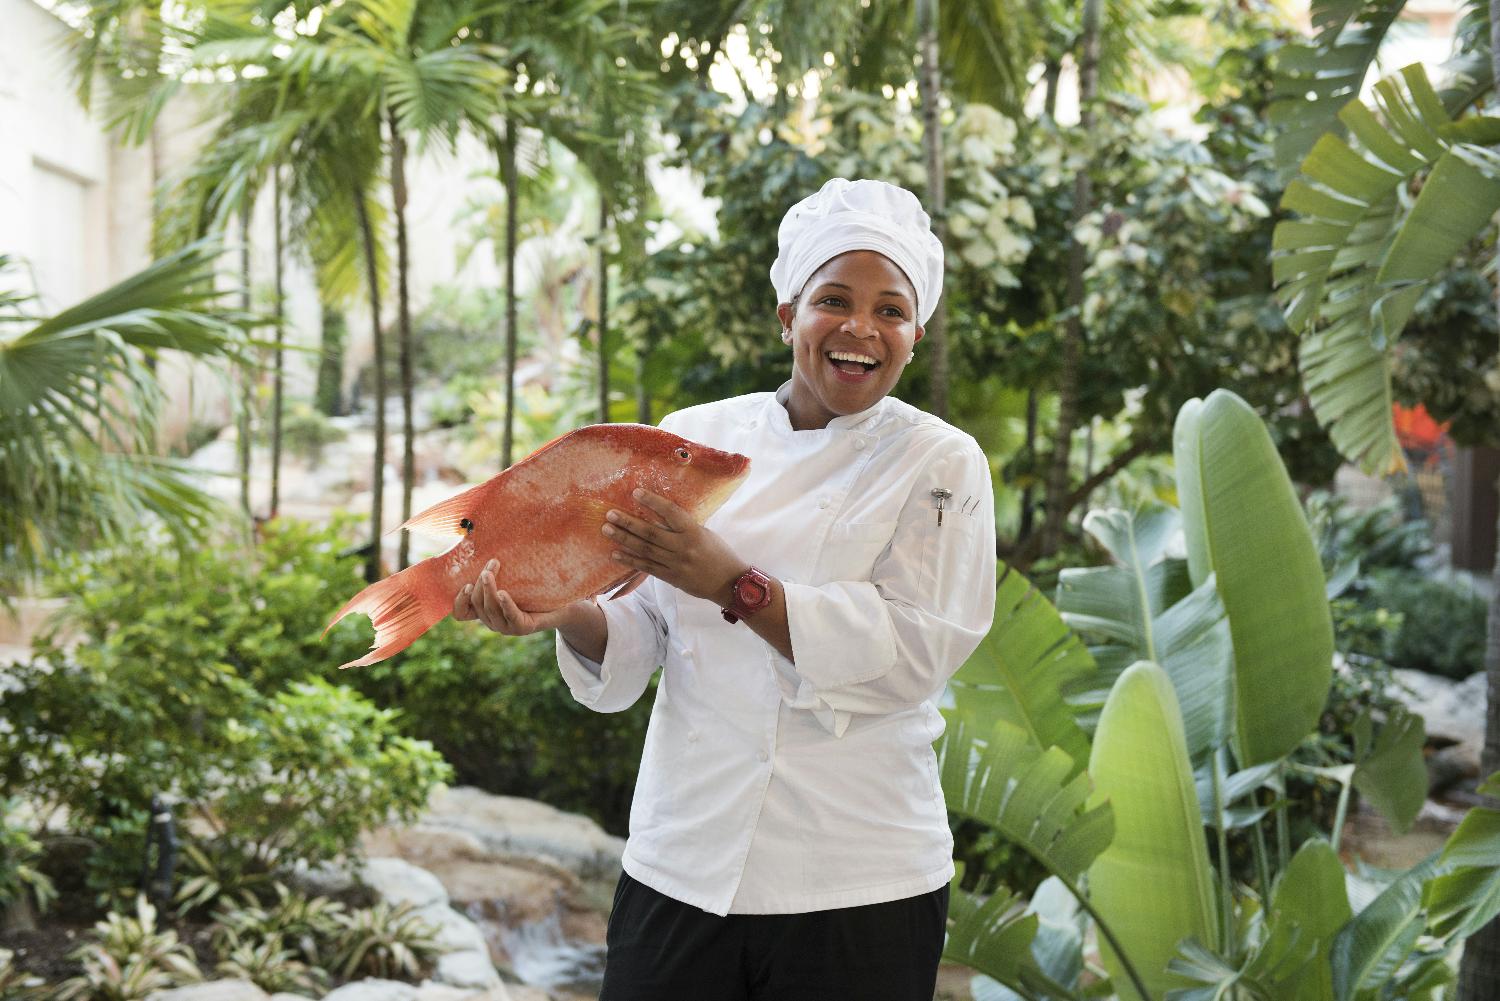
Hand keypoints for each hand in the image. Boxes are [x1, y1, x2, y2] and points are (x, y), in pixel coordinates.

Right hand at [454, 559, 580, 635]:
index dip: (459, 601)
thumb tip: (481, 545)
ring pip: (490, 609)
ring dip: (489, 588)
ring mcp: (507, 627)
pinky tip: (503, 592)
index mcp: (485, 612)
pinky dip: (505, 603)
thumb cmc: (531, 590)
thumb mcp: (509, 580)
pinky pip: (510, 616)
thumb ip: (494, 572)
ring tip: (490, 571)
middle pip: (477, 604)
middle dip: (480, 583)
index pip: (461, 614)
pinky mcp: (522, 628)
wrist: (560, 604)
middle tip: (490, 564)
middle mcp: (493, 622)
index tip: (465, 584)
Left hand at [603, 488, 744, 604]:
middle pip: (651, 533)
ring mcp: (676, 564)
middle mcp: (683, 547)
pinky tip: (615, 554)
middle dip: (628, 522)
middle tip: (610, 514)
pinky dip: (630, 560)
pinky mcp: (671, 578)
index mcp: (694, 531)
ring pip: (645, 550)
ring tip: (607, 530)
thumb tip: (659, 515)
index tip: (636, 493)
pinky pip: (647, 567)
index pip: (671, 512)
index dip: (653, 502)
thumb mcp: (705, 533)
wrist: (729, 582)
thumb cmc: (718, 553)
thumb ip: (683, 526)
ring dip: (624, 539)